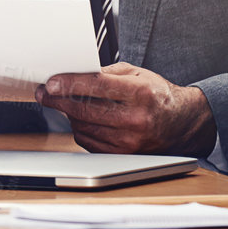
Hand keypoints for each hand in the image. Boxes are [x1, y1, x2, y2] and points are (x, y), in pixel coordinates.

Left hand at [36, 63, 216, 155]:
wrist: (181, 123)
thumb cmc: (158, 95)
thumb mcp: (137, 74)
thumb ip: (106, 73)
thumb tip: (74, 75)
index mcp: (140, 93)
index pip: (97, 87)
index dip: (69, 84)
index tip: (51, 83)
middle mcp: (136, 120)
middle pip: (85, 110)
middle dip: (59, 100)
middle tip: (45, 93)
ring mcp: (130, 141)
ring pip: (84, 128)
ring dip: (70, 115)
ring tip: (67, 103)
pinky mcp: (124, 155)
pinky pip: (90, 142)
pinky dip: (81, 129)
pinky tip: (82, 119)